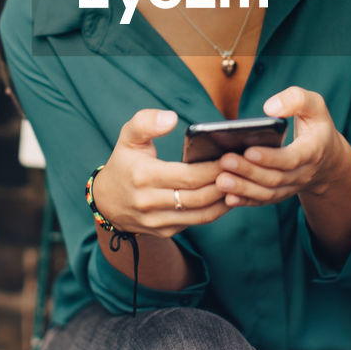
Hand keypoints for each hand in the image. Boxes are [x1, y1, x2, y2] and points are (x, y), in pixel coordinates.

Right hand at [93, 108, 229, 237]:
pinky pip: (196, 222)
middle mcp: (149, 203)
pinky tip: (226, 195)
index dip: (213, 168)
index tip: (231, 156)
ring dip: (225, 200)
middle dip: (224, 183)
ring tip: (240, 183)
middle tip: (243, 168)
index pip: (188, 176)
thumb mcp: (128, 137)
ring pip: (202, 214)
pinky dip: (215, 210)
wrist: (107, 202)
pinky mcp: (164, 232)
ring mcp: (157, 221)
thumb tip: (171, 118)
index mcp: (143, 176)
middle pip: (199, 196)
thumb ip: (146, 122)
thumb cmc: (124, 163)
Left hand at [214, 87, 350, 215]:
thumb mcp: (315, 106)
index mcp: (313, 150)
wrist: (328, 159)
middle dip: (249, 171)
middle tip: (224, 161)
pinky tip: (228, 197)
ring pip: (268, 193)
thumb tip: (270, 107)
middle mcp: (303, 173)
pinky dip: (246, 201)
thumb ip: (297, 99)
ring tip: (221, 180)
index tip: (249, 150)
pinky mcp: (280, 193)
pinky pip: (264, 201)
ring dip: (244, 189)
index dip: (271, 157)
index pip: (292, 158)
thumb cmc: (316, 126)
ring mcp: (292, 186)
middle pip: (275, 178)